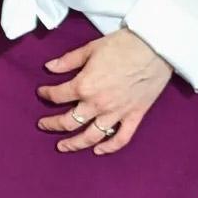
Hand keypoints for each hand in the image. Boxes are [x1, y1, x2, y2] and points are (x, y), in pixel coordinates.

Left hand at [35, 29, 173, 154]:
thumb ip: (68, 61)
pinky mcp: (134, 116)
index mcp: (84, 86)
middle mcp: (98, 104)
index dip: (46, 94)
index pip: (57, 96)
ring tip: (62, 146)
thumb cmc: (122, 46)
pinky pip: (121, 138)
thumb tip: (49, 67)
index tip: (42, 92)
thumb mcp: (90, 49)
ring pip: (91, 136)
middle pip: (69, 122)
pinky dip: (109, 147)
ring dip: (74, 144)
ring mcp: (117, 113)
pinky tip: (98, 151)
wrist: (155, 48)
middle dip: (52, 124)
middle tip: (42, 125)